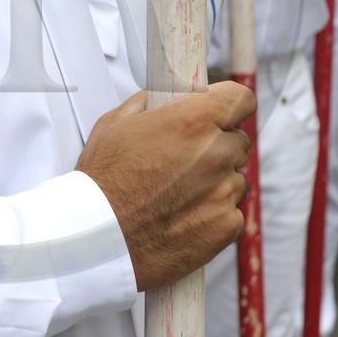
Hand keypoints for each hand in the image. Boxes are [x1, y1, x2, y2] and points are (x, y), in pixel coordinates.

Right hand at [76, 81, 255, 290]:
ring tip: (178, 196)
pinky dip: (213, 216)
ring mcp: (224, 193)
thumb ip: (150, 104)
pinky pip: (232, 214)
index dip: (230, 105)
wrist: (97, 239)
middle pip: (238, 142)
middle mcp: (215, 154)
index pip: (240, 99)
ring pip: (235, 180)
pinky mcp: (226, 227)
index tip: (222, 114)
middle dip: (217, 148)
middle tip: (185, 162)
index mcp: (192, 121)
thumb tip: (166, 97)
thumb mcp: (114, 124)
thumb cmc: (101, 182)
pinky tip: (182, 219)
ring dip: (216, 184)